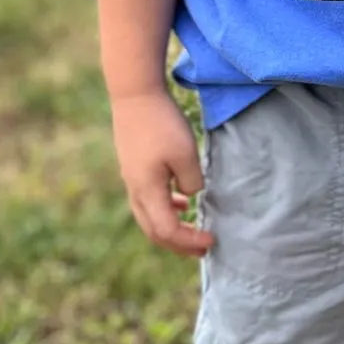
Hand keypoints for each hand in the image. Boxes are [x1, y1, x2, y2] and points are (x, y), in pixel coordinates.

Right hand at [110, 88, 214, 257]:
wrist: (135, 95)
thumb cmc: (162, 124)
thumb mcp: (185, 154)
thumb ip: (192, 181)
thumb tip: (191, 194)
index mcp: (147, 191)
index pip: (167, 231)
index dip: (189, 241)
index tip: (211, 238)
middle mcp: (135, 190)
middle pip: (154, 231)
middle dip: (179, 245)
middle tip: (203, 248)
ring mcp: (131, 179)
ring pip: (149, 218)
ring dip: (171, 229)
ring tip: (192, 231)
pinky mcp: (133, 168)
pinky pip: (147, 200)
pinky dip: (165, 209)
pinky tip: (181, 202)